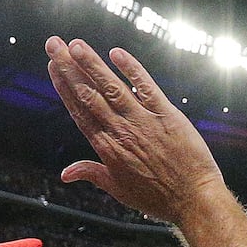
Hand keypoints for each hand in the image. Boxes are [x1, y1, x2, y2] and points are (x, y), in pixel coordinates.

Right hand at [45, 37, 224, 225]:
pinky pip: (146, 87)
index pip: (80, 111)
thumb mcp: (119, 190)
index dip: (64, 87)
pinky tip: (116, 54)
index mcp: (107, 149)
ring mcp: (143, 122)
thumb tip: (65, 174)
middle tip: (53, 45)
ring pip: (112, 88)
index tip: (53, 67)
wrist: (193, 201)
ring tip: (75, 45)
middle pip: (89, 95)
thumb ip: (92, 174)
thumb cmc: (158, 198)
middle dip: (69, 68)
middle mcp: (121, 132)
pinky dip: (131, 69)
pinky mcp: (167, 115)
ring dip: (92, 64)